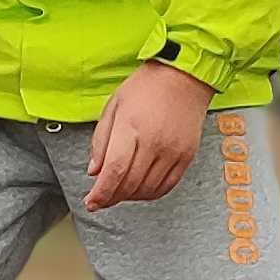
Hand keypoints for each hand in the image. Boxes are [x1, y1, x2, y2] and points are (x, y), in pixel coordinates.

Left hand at [83, 60, 215, 210]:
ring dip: (130, 197)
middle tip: (102, 199)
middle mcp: (154, 142)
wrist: (183, 77)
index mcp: (131, 128)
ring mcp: (173, 151)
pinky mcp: (186, 156)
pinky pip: (167, 186)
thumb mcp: (114, 106)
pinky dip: (151, 193)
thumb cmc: (146, 87)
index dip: (101, 193)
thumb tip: (94, 170)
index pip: (114, 171)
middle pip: (130, 184)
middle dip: (112, 197)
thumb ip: (101, 140)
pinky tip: (140, 189)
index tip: (92, 202)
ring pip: (148, 189)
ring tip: (120, 192)